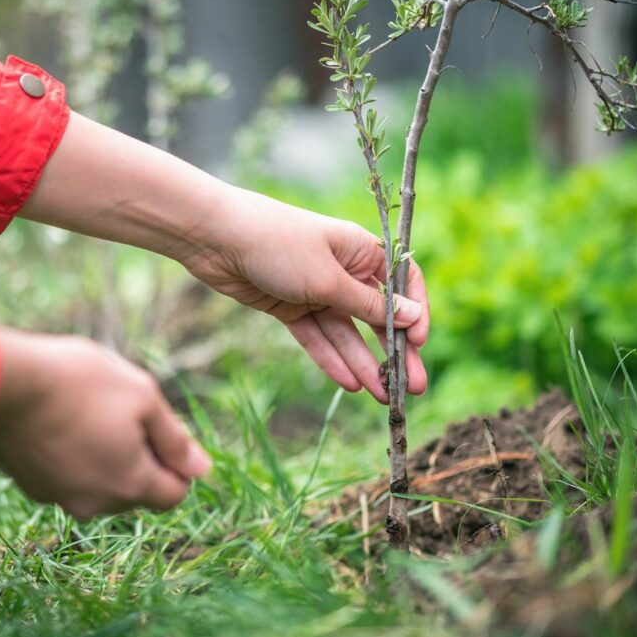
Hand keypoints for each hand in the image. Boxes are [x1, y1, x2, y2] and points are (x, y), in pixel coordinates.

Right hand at [0, 327, 211, 518]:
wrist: (0, 382)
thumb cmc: (81, 383)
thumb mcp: (144, 398)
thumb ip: (175, 440)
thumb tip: (203, 469)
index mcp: (130, 484)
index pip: (174, 494)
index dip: (178, 463)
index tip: (162, 430)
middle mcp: (94, 503)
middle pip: (137, 491)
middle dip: (143, 458)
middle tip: (126, 412)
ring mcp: (58, 497)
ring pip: (102, 483)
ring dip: (109, 456)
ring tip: (92, 412)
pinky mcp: (30, 484)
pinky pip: (70, 476)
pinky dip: (77, 455)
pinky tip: (65, 420)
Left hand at [183, 187, 429, 402]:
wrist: (216, 239)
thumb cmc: (279, 245)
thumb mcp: (328, 278)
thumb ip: (369, 304)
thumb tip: (412, 317)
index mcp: (361, 251)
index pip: (402, 283)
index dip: (416, 312)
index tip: (419, 342)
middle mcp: (343, 271)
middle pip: (377, 316)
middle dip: (395, 351)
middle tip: (412, 387)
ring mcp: (316, 291)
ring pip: (347, 333)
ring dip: (364, 363)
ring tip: (382, 397)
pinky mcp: (290, 308)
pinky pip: (317, 338)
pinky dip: (331, 359)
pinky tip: (350, 385)